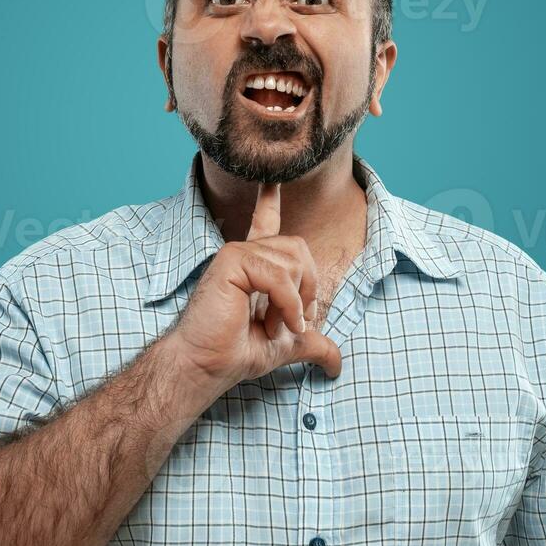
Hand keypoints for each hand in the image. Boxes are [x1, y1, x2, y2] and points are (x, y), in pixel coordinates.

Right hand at [166, 181, 342, 395]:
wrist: (208, 366)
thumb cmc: (236, 353)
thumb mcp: (287, 344)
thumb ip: (313, 343)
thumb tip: (337, 364)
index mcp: (253, 266)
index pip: (265, 222)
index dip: (269, 200)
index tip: (271, 178)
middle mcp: (244, 254)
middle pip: (298, 247)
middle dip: (308, 286)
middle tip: (295, 321)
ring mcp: (237, 255)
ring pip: (292, 262)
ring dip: (293, 303)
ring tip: (275, 326)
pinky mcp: (231, 262)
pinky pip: (278, 275)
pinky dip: (286, 304)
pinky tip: (274, 324)